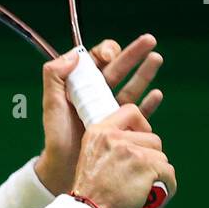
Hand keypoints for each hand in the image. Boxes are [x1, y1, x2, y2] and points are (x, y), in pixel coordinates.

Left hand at [35, 33, 164, 194]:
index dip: (105, 52)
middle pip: (119, 68)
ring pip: (132, 86)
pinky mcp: (123, 127)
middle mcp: (99, 94)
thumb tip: (74, 54)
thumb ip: (54, 77)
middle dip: (134, 53)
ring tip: (156, 58)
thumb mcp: (52, 104)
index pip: (96, 61)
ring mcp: (112, 110)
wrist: (65, 167)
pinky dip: (149, 103)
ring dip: (145, 72)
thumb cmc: (57, 136)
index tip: (109, 55)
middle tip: (150, 40)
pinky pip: (140, 112)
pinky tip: (156, 93)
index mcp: (82, 85)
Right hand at [72, 103, 176, 207]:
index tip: (141, 142)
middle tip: (139, 176)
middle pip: (152, 139)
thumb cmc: (91, 193)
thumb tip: (138, 141)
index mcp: (99, 132)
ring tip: (146, 189)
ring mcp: (131, 150)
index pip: (130, 111)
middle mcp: (114, 137)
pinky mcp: (146, 166)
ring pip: (162, 158)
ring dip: (158, 174)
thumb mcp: (92, 158)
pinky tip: (156, 197)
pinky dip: (167, 187)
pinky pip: (169, 174)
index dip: (142, 126)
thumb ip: (111, 145)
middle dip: (151, 158)